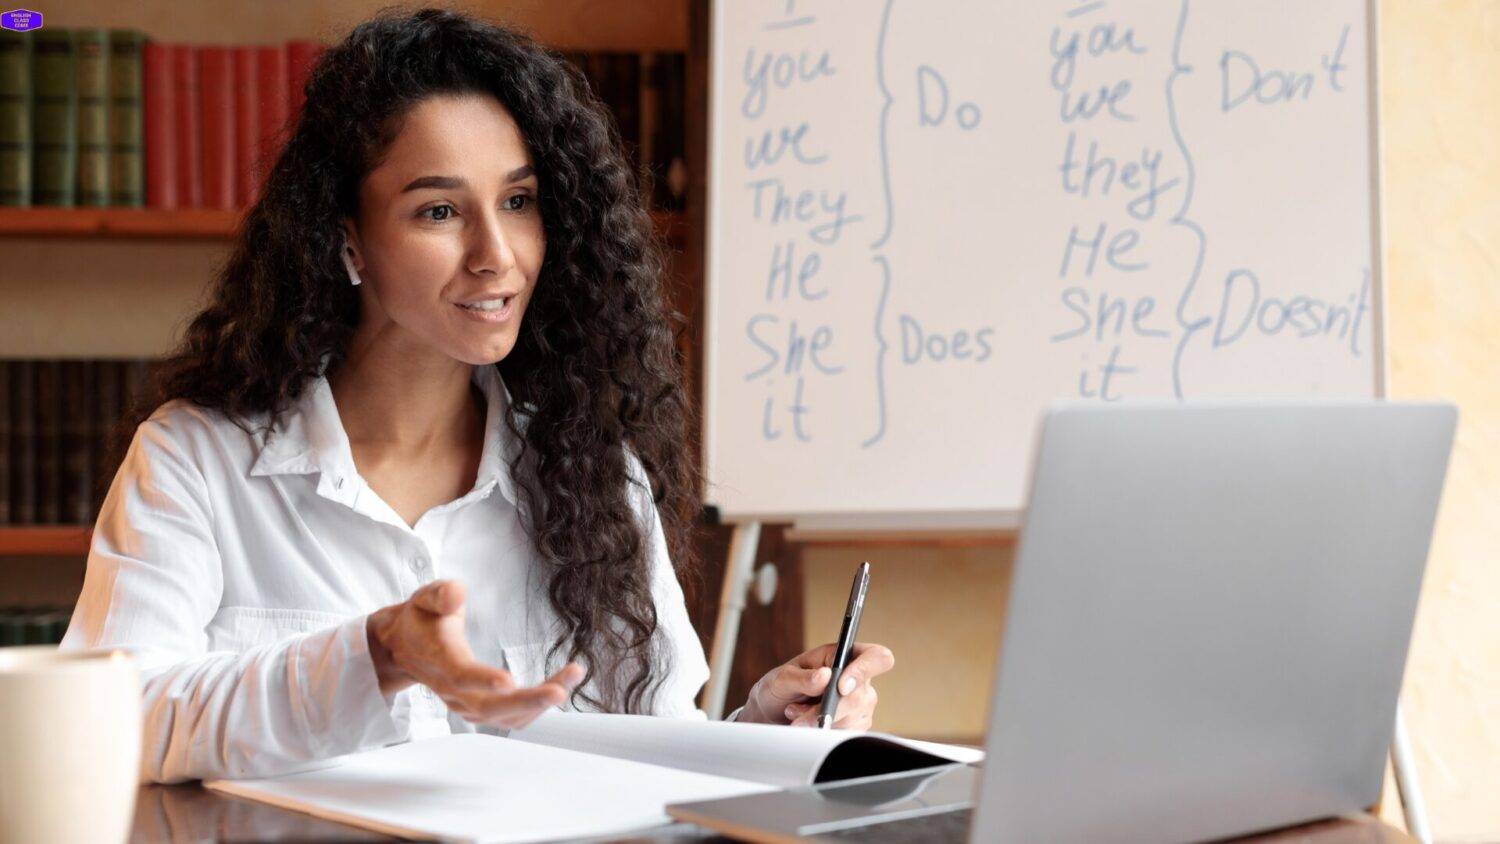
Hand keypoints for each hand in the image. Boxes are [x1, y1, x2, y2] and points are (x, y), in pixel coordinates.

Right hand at [366, 579, 582, 728]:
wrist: (404, 648)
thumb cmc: (420, 620)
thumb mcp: (424, 598)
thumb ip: (440, 594)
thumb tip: (458, 593)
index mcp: (439, 660)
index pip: (459, 675)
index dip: (482, 680)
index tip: (508, 681)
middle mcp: (452, 691)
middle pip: (489, 707)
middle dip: (526, 701)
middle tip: (560, 690)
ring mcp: (466, 705)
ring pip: (506, 717)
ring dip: (541, 702)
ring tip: (573, 675)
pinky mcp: (480, 710)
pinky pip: (512, 717)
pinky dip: (538, 705)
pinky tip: (562, 684)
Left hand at [737, 642, 894, 729]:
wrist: (772, 715)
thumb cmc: (779, 689)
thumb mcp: (782, 679)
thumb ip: (802, 678)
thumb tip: (825, 676)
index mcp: (842, 656)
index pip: (876, 657)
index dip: (864, 670)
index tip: (840, 687)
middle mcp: (857, 678)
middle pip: (861, 696)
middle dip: (828, 709)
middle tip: (799, 713)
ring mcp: (860, 703)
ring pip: (853, 719)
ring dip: (821, 722)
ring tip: (798, 715)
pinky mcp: (855, 724)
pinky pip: (848, 733)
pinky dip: (824, 731)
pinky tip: (809, 724)